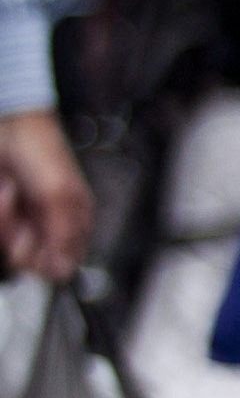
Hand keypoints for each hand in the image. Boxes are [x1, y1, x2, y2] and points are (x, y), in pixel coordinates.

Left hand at [0, 112, 84, 281]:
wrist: (8, 125)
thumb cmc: (40, 151)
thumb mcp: (58, 193)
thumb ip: (62, 234)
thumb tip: (62, 272)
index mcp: (74, 226)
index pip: (60, 267)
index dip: (43, 258)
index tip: (34, 237)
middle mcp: (48, 227)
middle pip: (26, 259)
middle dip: (16, 231)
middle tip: (21, 203)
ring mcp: (22, 221)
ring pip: (6, 243)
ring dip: (3, 217)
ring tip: (9, 188)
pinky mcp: (4, 215)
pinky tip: (4, 186)